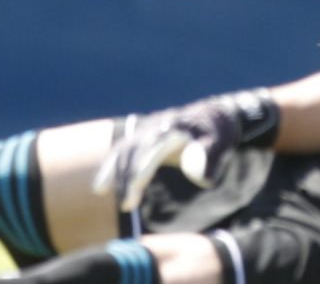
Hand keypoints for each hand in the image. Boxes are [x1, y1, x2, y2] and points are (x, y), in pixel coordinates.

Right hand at [92, 91, 279, 212]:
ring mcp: (147, 129)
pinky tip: (100, 187)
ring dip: (112, 172)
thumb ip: (211, 158)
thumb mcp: (220, 142)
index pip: (154, 148)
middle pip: (134, 150)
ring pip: (123, 149)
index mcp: (175, 127)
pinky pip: (122, 150)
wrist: (213, 115)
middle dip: (126, 176)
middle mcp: (157, 125)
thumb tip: (204, 181)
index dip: (143, 167)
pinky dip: (110, 166)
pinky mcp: (143, 135)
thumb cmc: (217, 132)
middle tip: (127, 204)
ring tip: (102, 193)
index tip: (136, 187)